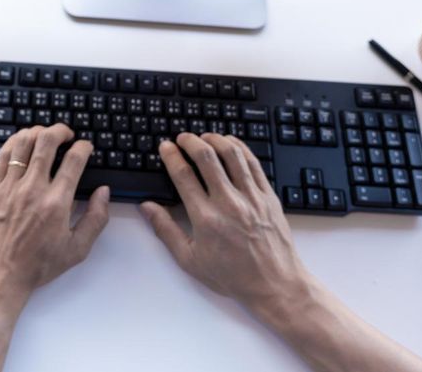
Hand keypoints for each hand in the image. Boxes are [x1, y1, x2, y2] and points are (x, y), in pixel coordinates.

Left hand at [0, 124, 108, 310]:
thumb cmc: (37, 265)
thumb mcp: (77, 249)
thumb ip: (96, 219)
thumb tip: (103, 192)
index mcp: (56, 203)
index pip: (74, 160)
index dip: (83, 147)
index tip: (86, 147)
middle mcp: (33, 189)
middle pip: (47, 142)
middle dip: (60, 131)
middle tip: (66, 133)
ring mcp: (9, 187)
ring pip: (23, 143)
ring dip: (37, 132)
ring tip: (44, 134)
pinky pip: (2, 156)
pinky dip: (14, 143)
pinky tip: (22, 143)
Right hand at [140, 133, 310, 317]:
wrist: (274, 284)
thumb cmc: (232, 276)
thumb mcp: (190, 260)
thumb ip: (166, 230)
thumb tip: (147, 207)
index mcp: (206, 218)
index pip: (184, 175)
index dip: (171, 156)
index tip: (165, 147)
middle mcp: (228, 203)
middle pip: (207, 157)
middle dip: (191, 141)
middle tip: (183, 137)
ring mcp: (251, 197)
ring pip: (232, 154)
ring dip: (216, 139)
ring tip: (205, 136)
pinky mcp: (269, 196)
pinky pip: (253, 163)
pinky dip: (240, 148)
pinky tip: (231, 144)